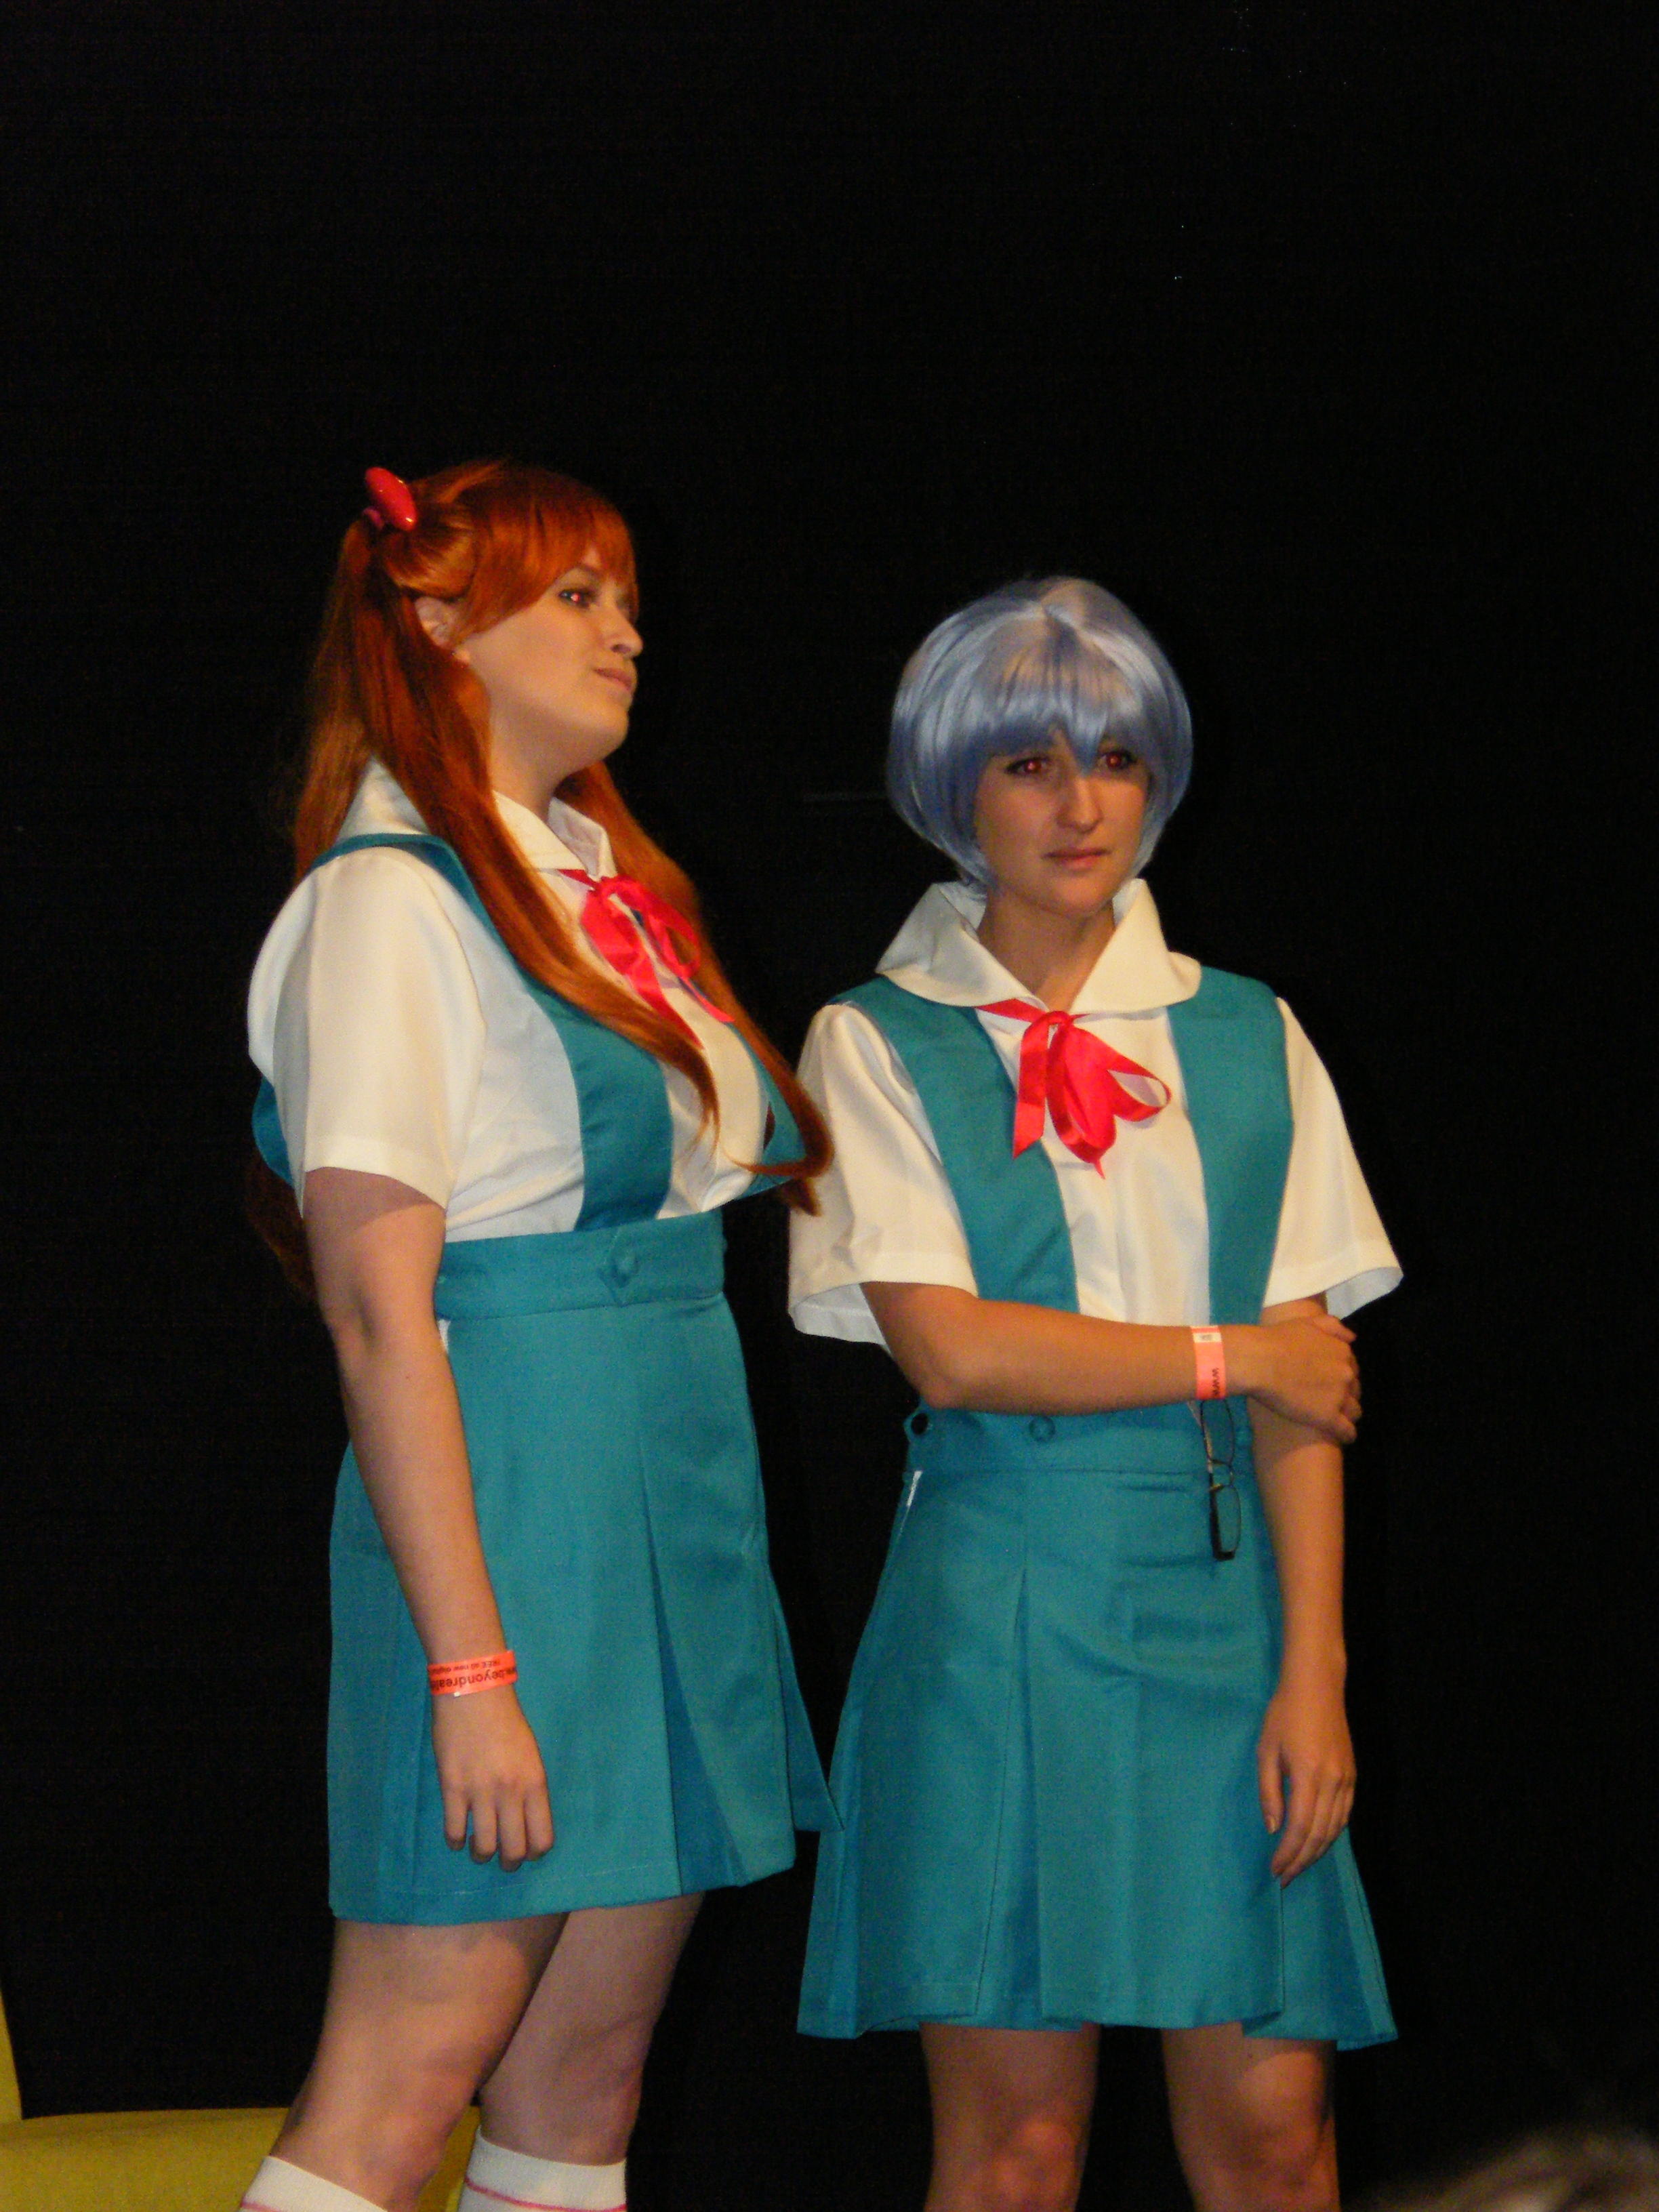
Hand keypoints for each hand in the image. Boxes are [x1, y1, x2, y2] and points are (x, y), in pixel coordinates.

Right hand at [430, 1687, 554, 1870]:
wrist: (474, 1691)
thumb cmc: (505, 1719)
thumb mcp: (530, 1752)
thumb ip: (529, 1786)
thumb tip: (524, 1819)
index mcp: (535, 1783)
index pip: (542, 1838)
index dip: (534, 1852)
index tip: (527, 1851)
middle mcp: (511, 1793)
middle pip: (514, 1850)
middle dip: (509, 1862)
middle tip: (502, 1859)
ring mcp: (481, 1792)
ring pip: (484, 1847)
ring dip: (481, 1855)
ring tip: (478, 1849)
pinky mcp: (452, 1788)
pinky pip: (454, 1831)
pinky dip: (455, 1841)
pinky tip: (457, 1837)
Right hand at [1243, 1314, 1359, 1443]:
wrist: (1259, 1361)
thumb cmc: (1278, 1340)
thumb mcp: (1308, 1323)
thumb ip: (1334, 1327)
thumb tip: (1353, 1338)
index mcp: (1343, 1352)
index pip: (1352, 1368)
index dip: (1341, 1375)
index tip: (1330, 1381)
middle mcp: (1346, 1374)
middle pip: (1355, 1389)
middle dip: (1346, 1394)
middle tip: (1328, 1399)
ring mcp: (1339, 1397)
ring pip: (1354, 1411)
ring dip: (1348, 1414)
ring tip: (1338, 1419)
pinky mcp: (1328, 1418)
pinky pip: (1347, 1431)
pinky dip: (1347, 1435)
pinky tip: (1343, 1437)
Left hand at [1257, 1669, 1355, 1883]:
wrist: (1318, 1686)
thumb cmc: (1284, 1714)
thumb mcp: (1266, 1750)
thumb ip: (1269, 1791)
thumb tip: (1273, 1828)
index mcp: (1308, 1775)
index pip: (1300, 1827)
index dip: (1288, 1853)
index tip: (1275, 1869)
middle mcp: (1333, 1781)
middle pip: (1320, 1834)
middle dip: (1302, 1860)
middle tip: (1285, 1877)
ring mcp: (1347, 1779)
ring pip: (1335, 1828)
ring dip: (1318, 1851)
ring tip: (1300, 1866)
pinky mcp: (1353, 1775)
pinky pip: (1345, 1815)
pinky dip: (1332, 1834)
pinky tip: (1319, 1842)